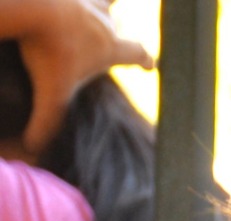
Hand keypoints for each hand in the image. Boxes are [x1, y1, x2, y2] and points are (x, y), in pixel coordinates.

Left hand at [6, 0, 152, 155]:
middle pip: (116, 21)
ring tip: (83, 8)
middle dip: (115, 26)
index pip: (138, 54)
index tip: (150, 66)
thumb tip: (32, 148)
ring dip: (95, 3)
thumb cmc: (48, 50)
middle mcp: (102, 21)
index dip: (145, 61)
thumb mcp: (50, 93)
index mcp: (110, 48)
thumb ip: (46, 122)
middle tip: (111, 29)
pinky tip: (58, 3)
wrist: (31, 5)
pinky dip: (67, 0)